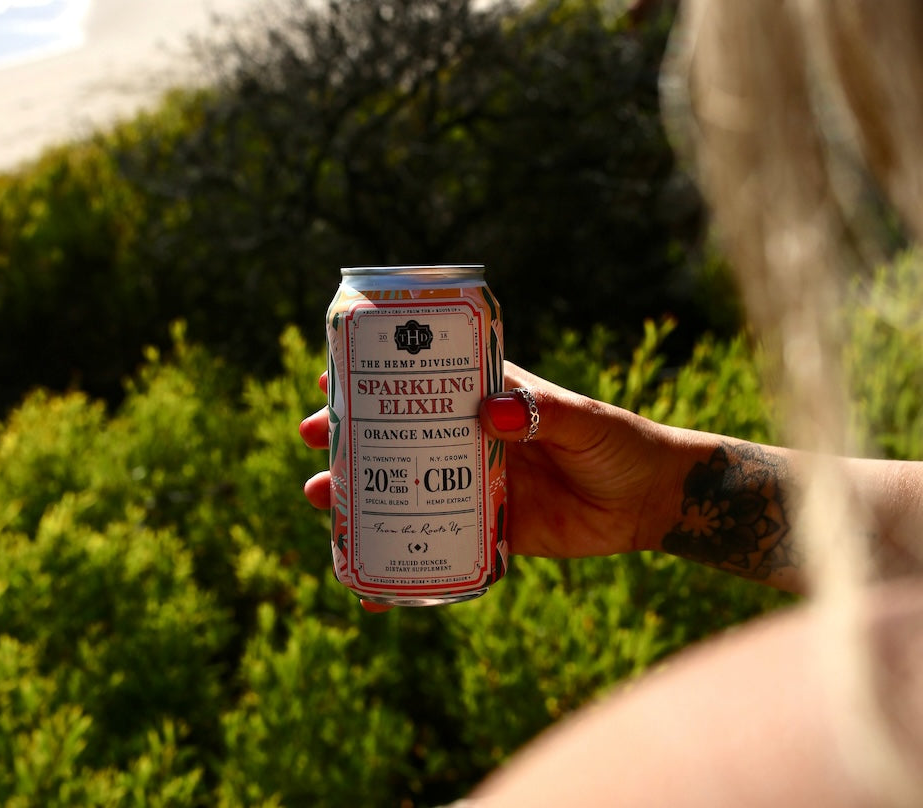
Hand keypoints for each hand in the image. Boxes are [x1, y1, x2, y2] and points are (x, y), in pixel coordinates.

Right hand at [299, 363, 680, 562]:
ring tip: (323, 502)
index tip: (328, 379)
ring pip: (408, 489)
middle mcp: (471, 438)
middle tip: (313, 443)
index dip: (376, 382)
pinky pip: (440, 544)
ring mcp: (476, 485)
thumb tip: (487, 411)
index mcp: (487, 399)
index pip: (422, 385)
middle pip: (400, 437)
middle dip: (352, 440)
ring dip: (364, 495)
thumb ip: (538, 413)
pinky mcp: (491, 530)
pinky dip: (405, 563)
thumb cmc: (616, 442)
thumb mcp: (580, 418)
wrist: (650, 502)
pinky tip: (371, 584)